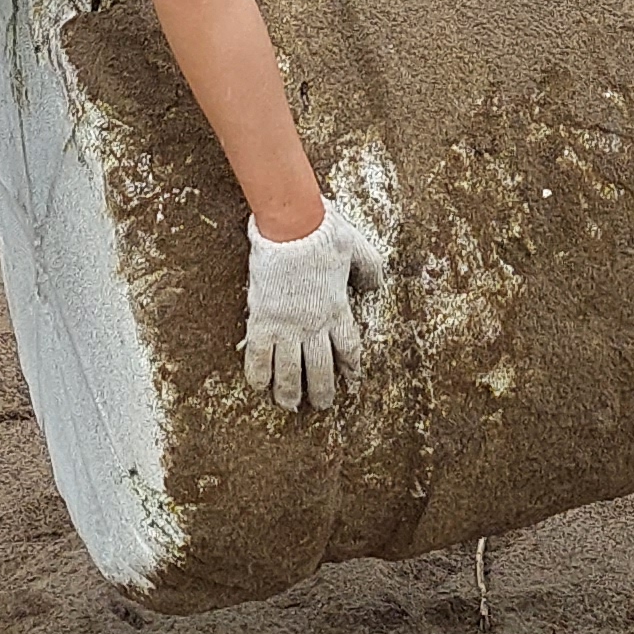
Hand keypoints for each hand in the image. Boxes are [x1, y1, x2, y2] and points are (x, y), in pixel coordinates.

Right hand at [241, 201, 385, 409]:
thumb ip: (369, 270)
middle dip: (322, 390)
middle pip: (320, 368)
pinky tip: (258, 387)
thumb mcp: (358, 249)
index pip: (348, 348)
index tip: (352, 379)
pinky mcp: (262, 320)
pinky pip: (258, 355)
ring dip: (290, 392)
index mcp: (338, 309)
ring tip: (290, 406)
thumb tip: (375, 288)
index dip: (351, 367)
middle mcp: (314, 324)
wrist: (291, 227)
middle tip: (321, 405)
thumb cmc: (324, 233)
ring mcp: (286, 325)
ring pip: (289, 371)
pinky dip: (258, 374)